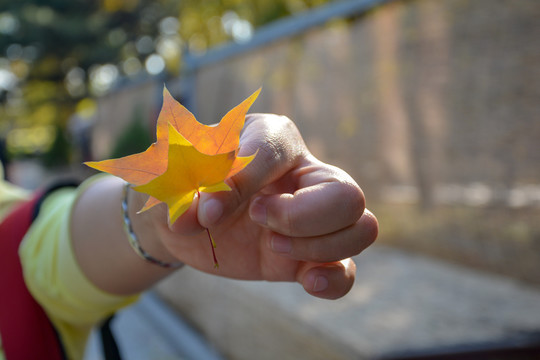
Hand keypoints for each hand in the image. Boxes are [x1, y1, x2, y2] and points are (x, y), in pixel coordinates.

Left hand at [148, 114, 377, 299]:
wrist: (184, 221)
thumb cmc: (183, 185)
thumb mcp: (173, 178)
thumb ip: (186, 189)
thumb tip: (203, 215)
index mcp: (271, 138)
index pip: (276, 151)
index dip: (244, 182)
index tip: (207, 210)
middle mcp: (303, 173)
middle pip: (346, 194)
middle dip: (299, 218)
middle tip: (258, 220)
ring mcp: (313, 216)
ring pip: (361, 228)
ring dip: (315, 247)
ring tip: (272, 246)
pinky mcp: (309, 254)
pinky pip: (347, 269)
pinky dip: (334, 280)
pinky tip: (307, 281)